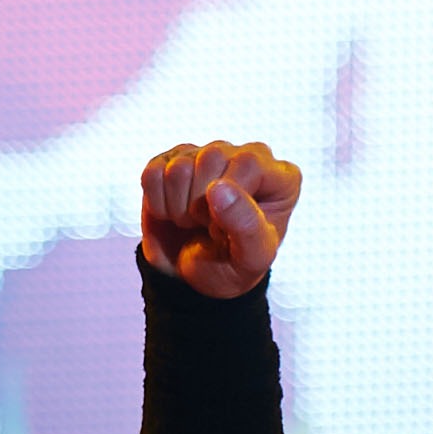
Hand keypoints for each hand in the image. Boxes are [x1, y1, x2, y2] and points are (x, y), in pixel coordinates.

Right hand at [139, 140, 301, 299]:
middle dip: (202, 205)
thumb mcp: (251, 258)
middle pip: (211, 158)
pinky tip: (174, 213)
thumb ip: (246, 225)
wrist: (195, 278)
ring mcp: (207, 154)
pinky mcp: (173, 160)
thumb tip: (218, 188)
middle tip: (210, 227)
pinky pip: (153, 172)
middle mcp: (246, 157)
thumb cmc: (233, 266)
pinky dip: (158, 203)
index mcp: (279, 177)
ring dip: (179, 208)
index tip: (228, 229)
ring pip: (180, 167)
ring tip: (194, 222)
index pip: (248, 163)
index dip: (230, 201)